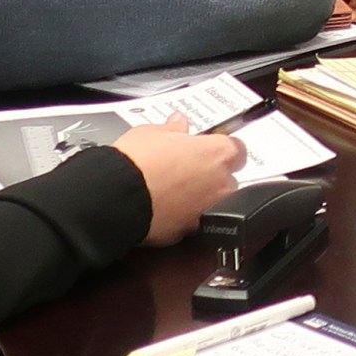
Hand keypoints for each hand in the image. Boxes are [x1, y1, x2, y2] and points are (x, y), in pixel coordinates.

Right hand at [114, 115, 244, 246]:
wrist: (117, 196)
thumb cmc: (136, 162)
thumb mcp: (152, 132)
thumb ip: (173, 128)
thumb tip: (178, 123)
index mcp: (217, 153)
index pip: (237, 148)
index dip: (221, 148)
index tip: (208, 148)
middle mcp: (220, 183)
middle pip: (228, 178)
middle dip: (211, 175)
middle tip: (185, 169)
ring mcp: (208, 209)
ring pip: (213, 202)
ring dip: (200, 197)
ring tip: (172, 190)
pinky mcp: (190, 232)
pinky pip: (193, 221)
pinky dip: (183, 216)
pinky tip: (164, 208)